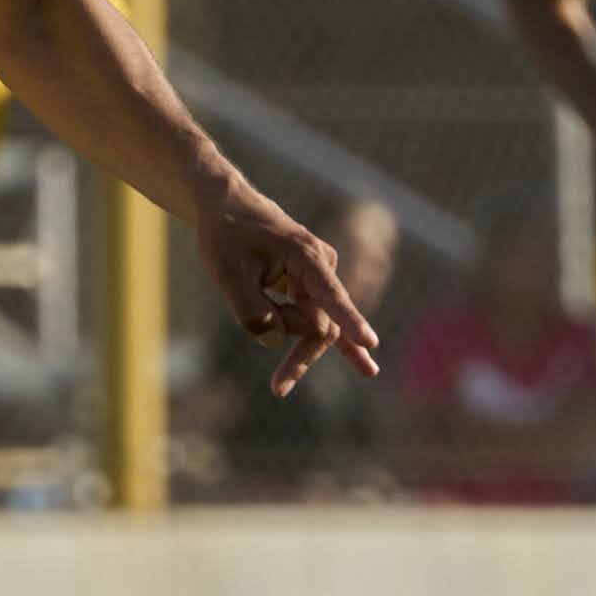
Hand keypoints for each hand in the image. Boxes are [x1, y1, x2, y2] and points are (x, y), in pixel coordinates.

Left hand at [191, 175, 384, 396]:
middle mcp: (322, 263)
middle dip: (301, 356)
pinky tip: (364, 360)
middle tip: (278, 389)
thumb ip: (255, 311)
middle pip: (321, 322)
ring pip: (316, 323)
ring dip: (298, 352)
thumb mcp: (228, 275)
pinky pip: (324, 316)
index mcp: (304, 255)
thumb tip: (283, 337)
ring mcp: (320, 274)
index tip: (368, 341)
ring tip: (279, 385)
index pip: (330, 294)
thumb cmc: (226, 236)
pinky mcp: (313, 283)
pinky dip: (338, 340)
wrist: (228, 206)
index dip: (348, 320)